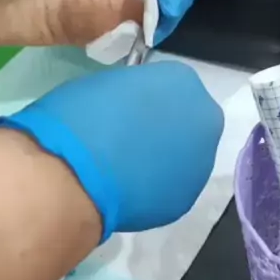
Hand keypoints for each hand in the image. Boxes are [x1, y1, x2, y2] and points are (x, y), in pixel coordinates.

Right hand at [0, 61, 223, 238]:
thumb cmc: (80, 118)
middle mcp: (204, 118)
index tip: (126, 110)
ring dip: (160, 161)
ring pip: (183, 158)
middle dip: (163, 129)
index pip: (171, 85)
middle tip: (128, 140)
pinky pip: (170, 188)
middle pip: (186, 121)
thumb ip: (131, 92)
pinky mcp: (187, 200)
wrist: (75, 175)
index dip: (147, 99)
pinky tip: (126, 192)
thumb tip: (131, 106)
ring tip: (124, 171)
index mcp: (182, 80)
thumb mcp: (103, 83)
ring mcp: (201, 163)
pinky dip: (153, 189)